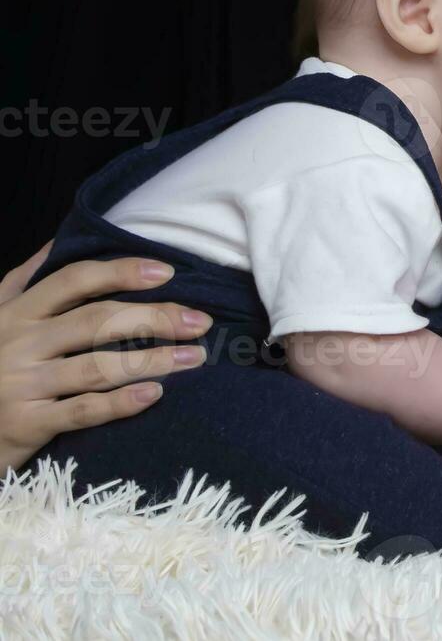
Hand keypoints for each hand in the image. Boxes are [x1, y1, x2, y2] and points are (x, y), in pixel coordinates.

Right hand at [0, 244, 213, 471]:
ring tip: (195, 357)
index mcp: (16, 312)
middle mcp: (19, 344)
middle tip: (200, 322)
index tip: (168, 272)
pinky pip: (81, 411)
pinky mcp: (26, 425)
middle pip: (96, 321)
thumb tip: (60, 239)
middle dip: (154, 317)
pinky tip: (155, 393)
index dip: (121, 273)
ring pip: (96, 367)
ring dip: (152, 360)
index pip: (74, 281)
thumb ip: (27, 278)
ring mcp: (21, 385)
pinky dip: (120, 403)